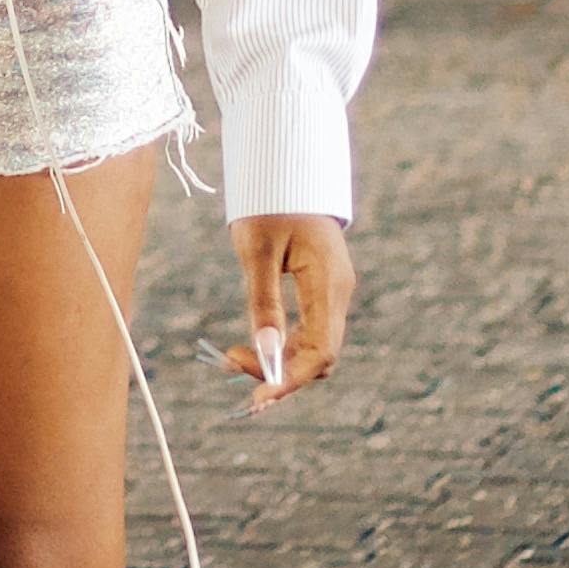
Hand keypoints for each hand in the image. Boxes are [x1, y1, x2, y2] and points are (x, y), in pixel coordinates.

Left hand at [226, 215, 352, 399]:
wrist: (287, 171)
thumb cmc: (269, 205)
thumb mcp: (257, 251)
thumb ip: (264, 302)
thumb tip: (266, 351)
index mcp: (328, 283)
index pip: (320, 351)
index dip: (289, 379)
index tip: (256, 396)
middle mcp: (338, 293)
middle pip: (319, 356)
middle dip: (279, 372)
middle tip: (230, 363)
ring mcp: (333, 292)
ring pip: (315, 348)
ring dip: (279, 361)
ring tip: (233, 356)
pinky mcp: (322, 291)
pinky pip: (310, 332)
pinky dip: (284, 346)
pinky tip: (254, 346)